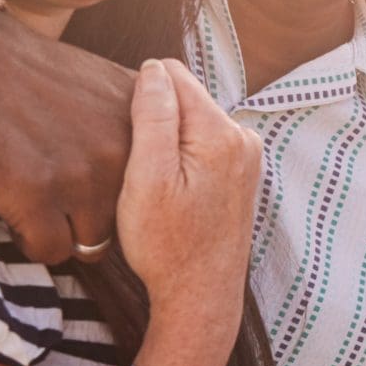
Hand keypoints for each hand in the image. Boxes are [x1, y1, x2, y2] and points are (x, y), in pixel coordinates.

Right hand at [0, 15, 134, 264]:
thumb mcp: (103, 83)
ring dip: (64, 229)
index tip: (90, 178)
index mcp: (141, 127)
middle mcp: (121, 154)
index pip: (152, 186)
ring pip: (90, 243)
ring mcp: (80, 177)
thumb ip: (138, 119)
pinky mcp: (36, 196)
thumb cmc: (28, 72)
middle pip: (124, 220)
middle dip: (92, 213)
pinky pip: (49, 250)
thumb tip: (162, 152)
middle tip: (57, 192)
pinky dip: (31, 239)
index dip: (122, 190)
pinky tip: (15, 209)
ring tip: (36, 202)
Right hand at [114, 59, 260, 334]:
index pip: (172, 75)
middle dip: (154, 116)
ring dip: (166, 137)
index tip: (118, 127)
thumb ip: (152, 117)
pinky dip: (180, 155)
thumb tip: (154, 68)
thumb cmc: (166, 244)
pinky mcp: (240, 174)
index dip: (138, 94)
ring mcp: (246, 157)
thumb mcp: (147, 178)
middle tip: (132, 160)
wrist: (199, 296)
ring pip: (191, 121)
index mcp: (220, 132)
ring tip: (146, 175)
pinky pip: (202, 144)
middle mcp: (242, 137)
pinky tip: (165, 186)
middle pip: (185, 97)